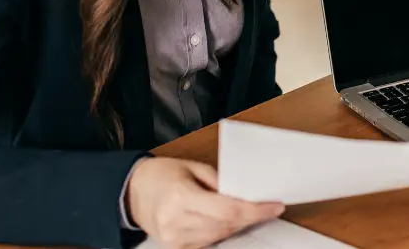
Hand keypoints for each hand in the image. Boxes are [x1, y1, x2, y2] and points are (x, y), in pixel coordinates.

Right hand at [126, 157, 285, 248]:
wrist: (133, 192)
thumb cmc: (161, 175)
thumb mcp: (192, 167)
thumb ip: (219, 181)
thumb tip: (244, 193)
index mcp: (180, 197)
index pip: (228, 210)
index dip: (255, 210)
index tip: (274, 206)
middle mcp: (176, 221)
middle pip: (227, 225)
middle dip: (250, 216)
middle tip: (267, 206)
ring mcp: (175, 238)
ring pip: (220, 236)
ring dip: (238, 224)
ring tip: (247, 210)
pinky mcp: (176, 247)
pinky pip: (209, 242)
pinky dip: (222, 231)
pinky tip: (226, 220)